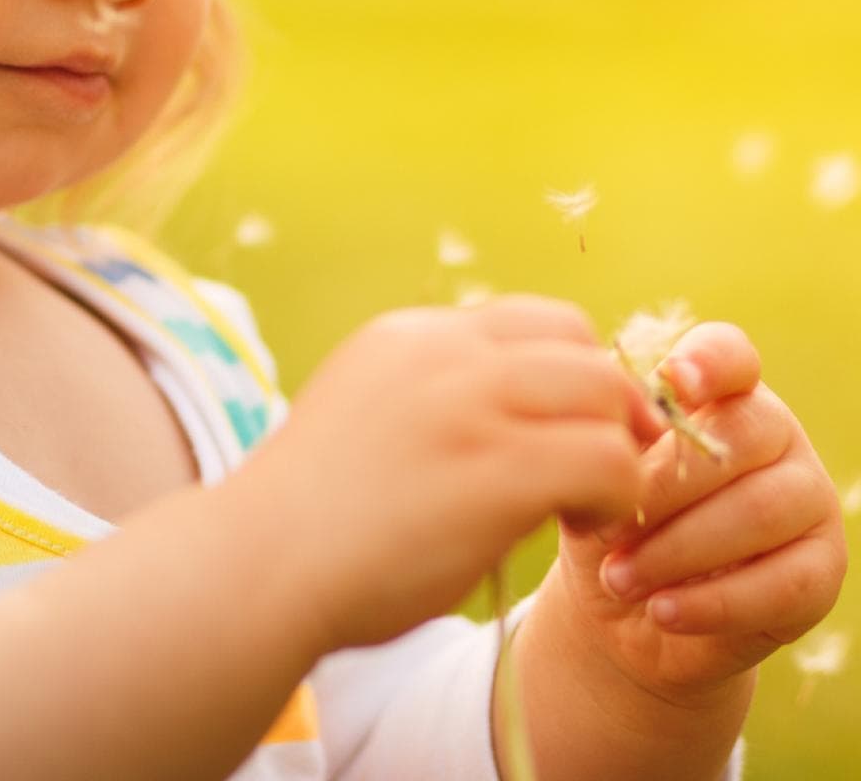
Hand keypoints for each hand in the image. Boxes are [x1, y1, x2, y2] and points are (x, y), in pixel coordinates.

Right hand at [266, 295, 665, 652]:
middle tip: (599, 470)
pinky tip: (580, 528)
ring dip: (617, 451)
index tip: (570, 429)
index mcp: (409, 337)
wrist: (263, 561)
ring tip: (587, 505)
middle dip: (608, 406)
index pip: (535, 320)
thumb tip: (507, 410)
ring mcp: (468, 407)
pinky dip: (615, 496)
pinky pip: (607, 461)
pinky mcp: (496, 472)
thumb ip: (429, 394)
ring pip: (604, 394)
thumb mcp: (366, 410)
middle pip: (581, 346)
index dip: (572, 373)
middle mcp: (441, 354)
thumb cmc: (314, 512)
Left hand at [548, 319, 847, 704]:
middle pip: (738, 437)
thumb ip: (610, 436)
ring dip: (677, 550)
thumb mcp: (597, 468)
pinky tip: (661, 610)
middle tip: (604, 528)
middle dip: (662, 486)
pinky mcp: (822, 569)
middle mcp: (776, 434)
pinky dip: (712, 602)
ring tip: (617, 577)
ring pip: (758, 511)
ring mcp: (809, 500)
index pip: (731, 355)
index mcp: (721, 391)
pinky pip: (781, 583)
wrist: (628, 602)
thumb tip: (613, 427)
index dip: (708, 361)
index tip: (673, 381)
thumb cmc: (609, 512)